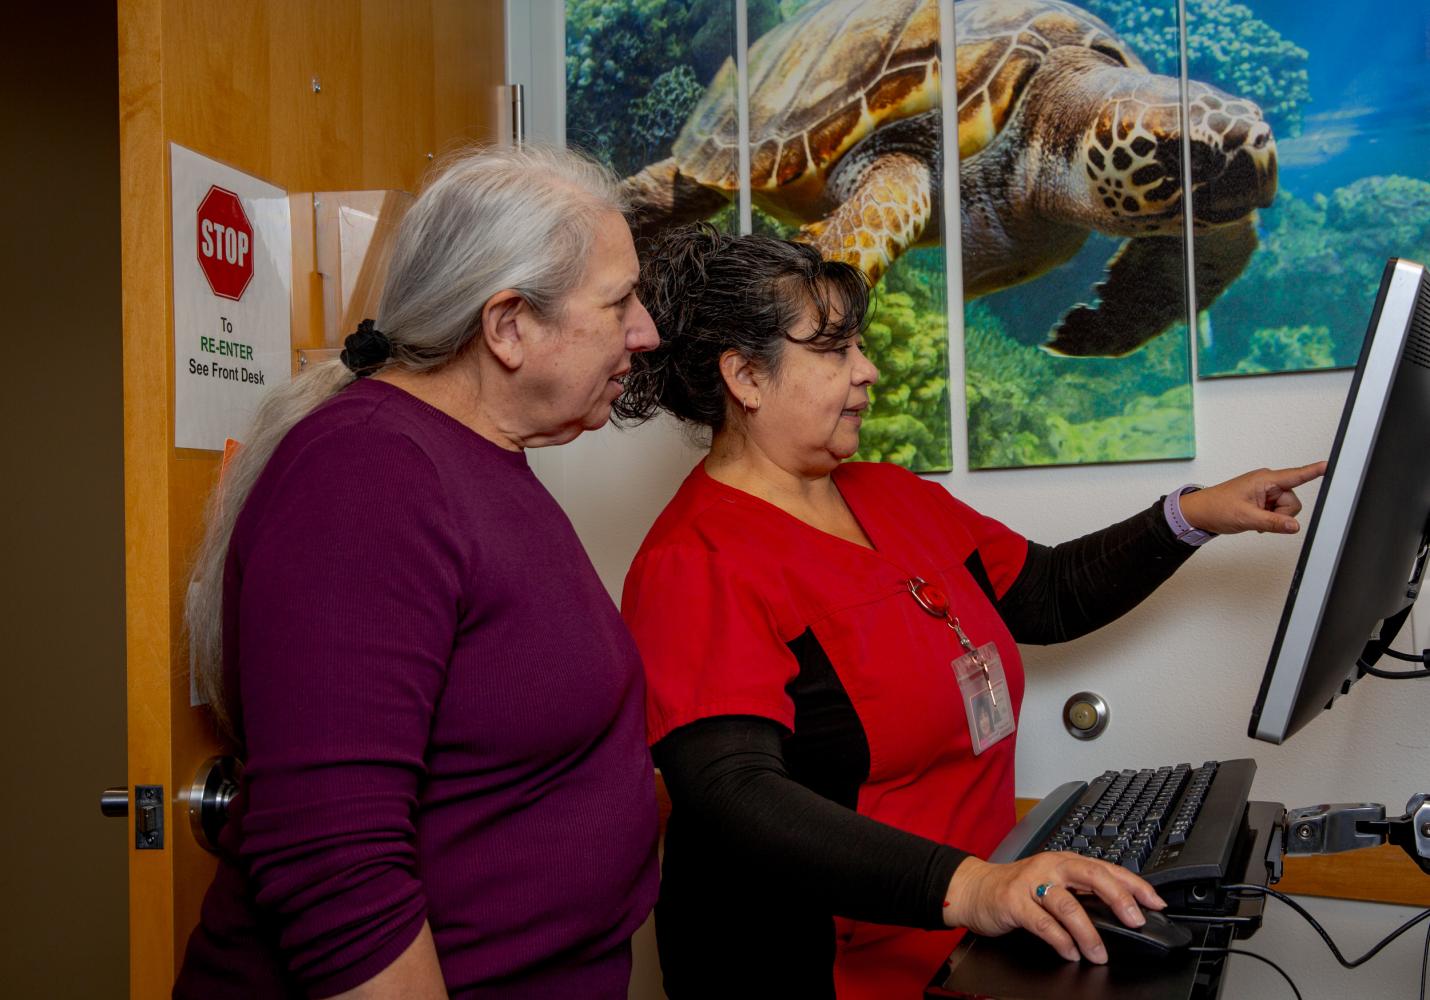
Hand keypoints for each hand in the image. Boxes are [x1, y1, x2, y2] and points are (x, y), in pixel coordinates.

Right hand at [943, 854, 1165, 963]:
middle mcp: (1051, 866)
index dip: (1134, 885)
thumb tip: (1123, 912)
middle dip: (1118, 899)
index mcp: (1066, 861)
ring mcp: (1031, 882)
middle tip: (1135, 921)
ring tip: (1099, 954)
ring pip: (1068, 904)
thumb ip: (1082, 892)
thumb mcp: (1053, 882)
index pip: (1107, 868)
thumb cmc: (1018, 888)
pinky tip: (1070, 952)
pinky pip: (1043, 923)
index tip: (1155, 903)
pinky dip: (1060, 940)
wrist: (975, 888)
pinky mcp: (1014, 901)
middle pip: (1091, 876)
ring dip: (1088, 932)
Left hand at [1179, 461, 1326, 535]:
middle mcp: (1268, 483)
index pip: (1295, 475)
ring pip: (1286, 510)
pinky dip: (1270, 520)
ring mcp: (1265, 492)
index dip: (1313, 471)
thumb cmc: (1217, 508)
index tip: (1328, 465)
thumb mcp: (1246, 518)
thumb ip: (1272, 523)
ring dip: (1274, 519)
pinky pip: (1277, 513)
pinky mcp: (1262, 501)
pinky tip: (1256, 521)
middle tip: (1260, 519)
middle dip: (1281, 515)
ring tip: (1254, 519)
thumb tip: (1294, 527)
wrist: (1200, 513)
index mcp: (1265, 479)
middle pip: (1293, 501)